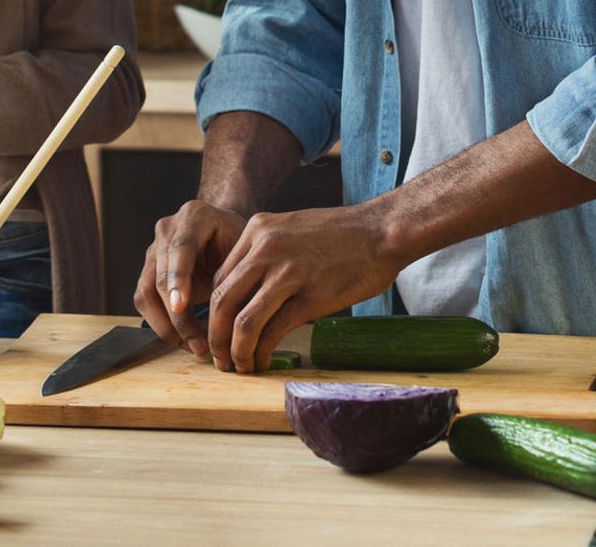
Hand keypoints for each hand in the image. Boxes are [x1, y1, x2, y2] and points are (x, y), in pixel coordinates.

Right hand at [133, 200, 246, 356]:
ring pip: (146, 293)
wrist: (224, 231)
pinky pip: (145, 301)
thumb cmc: (238, 241)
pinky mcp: (148, 269)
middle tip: (200, 345)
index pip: (180, 249)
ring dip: (166, 326)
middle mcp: (168, 229)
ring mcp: (154, 248)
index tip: (181, 306)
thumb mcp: (244, 250)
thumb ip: (237, 275)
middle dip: (177, 317)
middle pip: (160, 276)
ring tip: (194, 347)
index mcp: (194, 217)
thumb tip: (238, 318)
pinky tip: (184, 338)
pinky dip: (161, 324)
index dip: (178, 278)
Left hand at [206, 205, 404, 373]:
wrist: (381, 231)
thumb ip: (267, 253)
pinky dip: (262, 353)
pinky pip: (272, 331)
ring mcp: (286, 273)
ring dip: (236, 351)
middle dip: (216, 336)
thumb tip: (251, 290)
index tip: (219, 331)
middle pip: (221, 300)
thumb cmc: (341, 234)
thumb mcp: (291, 229)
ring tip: (240, 366)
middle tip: (220, 358)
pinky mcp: (309, 297)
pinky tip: (264, 362)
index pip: (219, 278)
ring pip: (242, 320)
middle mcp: (264, 248)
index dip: (214, 312)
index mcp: (257, 229)